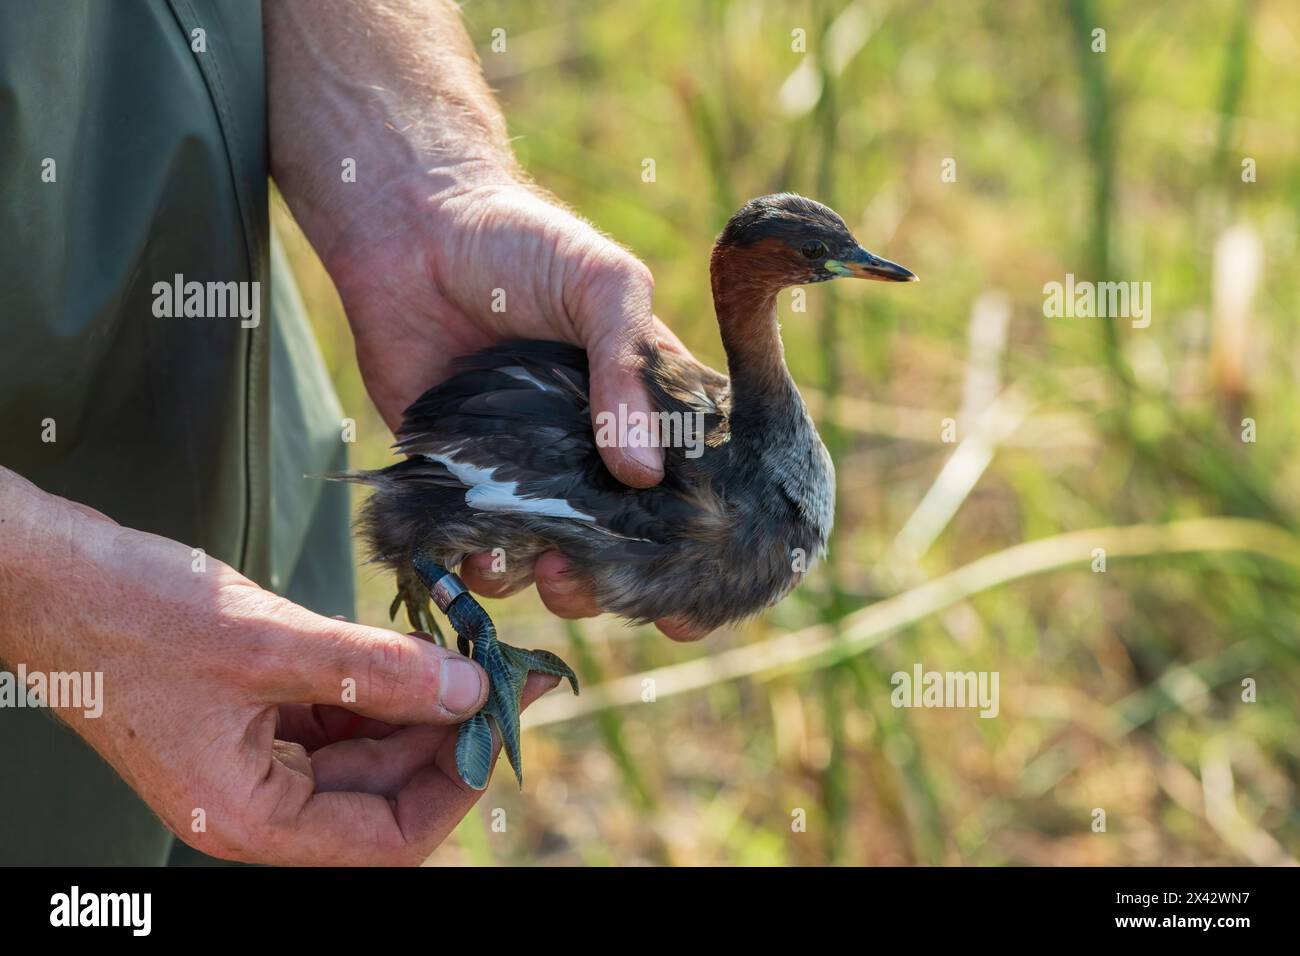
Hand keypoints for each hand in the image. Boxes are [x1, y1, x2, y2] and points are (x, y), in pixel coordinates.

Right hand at [0, 468, 553, 864]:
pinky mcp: (249, 717)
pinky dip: (372, 686)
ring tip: (458, 650)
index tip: (496, 717)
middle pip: (381, 794)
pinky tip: (403, 647)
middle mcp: (256, 805)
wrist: (47, 576)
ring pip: (362, 752)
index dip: (453, 782)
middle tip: (494, 670)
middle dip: (441, 734)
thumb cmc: (131, 617)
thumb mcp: (269, 644)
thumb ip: (375, 672)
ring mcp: (252, 761)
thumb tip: (466, 691)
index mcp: (252, 820)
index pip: (387, 838)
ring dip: (411, 705)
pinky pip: (332, 718)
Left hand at [325, 180, 709, 641]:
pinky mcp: (463, 483)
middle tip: (600, 576)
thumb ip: (630, 367)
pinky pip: (483, 550)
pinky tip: (483, 556)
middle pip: (628, 549)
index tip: (696, 598)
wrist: (412, 229)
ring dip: (558, 584)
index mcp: (649, 412)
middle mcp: (595, 455)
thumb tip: (643, 474)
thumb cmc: (525, 245)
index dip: (702, 552)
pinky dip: (488, 569)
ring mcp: (530, 474)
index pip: (694, 496)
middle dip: (623, 582)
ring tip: (548, 570)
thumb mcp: (604, 285)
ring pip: (558, 563)